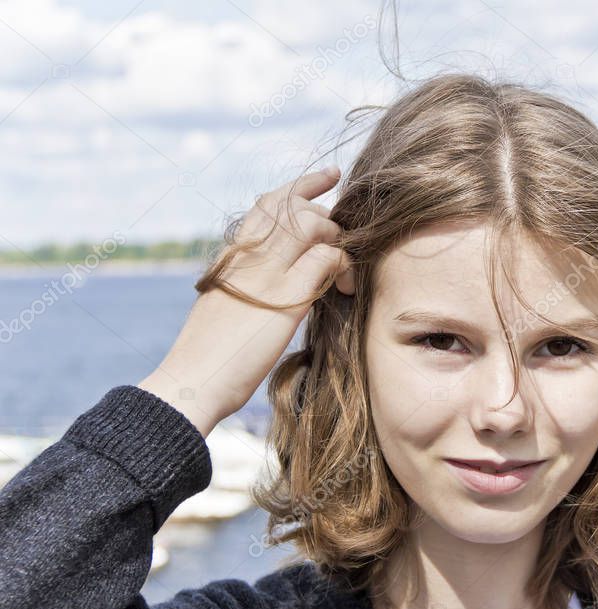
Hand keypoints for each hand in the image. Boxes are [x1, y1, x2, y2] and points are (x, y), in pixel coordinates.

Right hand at [137, 167, 355, 437]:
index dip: (302, 185)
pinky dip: (342, 266)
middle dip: (327, 214)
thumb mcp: (227, 306)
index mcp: (232, 256)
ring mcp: (266, 272)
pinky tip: (342, 288)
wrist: (193, 380)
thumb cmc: (211, 355)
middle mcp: (248, 255)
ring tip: (341, 271)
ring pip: (312, 223)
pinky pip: (325, 259)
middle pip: (294, 205)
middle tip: (341, 239)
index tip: (330, 176)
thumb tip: (276, 282)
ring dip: (336, 240)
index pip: (268, 204)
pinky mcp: (286, 298)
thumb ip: (249, 284)